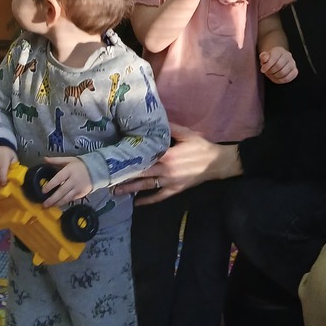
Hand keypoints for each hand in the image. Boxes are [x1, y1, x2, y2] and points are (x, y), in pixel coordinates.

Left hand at [41, 156, 92, 205]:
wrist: (97, 170)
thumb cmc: (80, 165)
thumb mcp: (69, 160)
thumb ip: (56, 160)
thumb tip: (44, 159)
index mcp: (70, 170)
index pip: (59, 179)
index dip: (50, 185)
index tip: (43, 191)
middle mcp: (74, 180)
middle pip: (62, 191)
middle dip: (52, 199)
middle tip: (44, 204)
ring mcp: (78, 189)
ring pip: (66, 198)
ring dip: (57, 203)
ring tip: (49, 207)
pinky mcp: (81, 194)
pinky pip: (71, 200)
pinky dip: (64, 202)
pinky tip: (57, 204)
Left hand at [113, 125, 239, 205]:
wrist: (216, 163)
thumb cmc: (200, 147)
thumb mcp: (186, 134)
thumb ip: (170, 128)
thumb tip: (153, 122)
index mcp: (166, 155)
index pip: (143, 158)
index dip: (129, 160)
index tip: (115, 161)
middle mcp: (165, 170)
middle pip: (141, 174)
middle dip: (125, 177)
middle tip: (108, 179)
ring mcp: (170, 182)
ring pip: (147, 187)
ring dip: (131, 189)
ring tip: (116, 192)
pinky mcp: (175, 190)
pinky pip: (159, 196)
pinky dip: (148, 201)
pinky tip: (137, 203)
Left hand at [260, 46, 297, 83]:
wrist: (277, 60)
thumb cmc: (270, 59)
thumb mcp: (264, 56)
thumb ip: (263, 57)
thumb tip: (265, 59)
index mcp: (279, 50)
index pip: (274, 58)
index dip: (267, 65)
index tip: (263, 70)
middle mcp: (288, 55)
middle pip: (279, 65)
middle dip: (271, 71)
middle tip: (268, 72)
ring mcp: (292, 63)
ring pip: (283, 72)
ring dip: (275, 76)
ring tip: (272, 74)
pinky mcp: (295, 71)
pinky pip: (288, 78)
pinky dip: (281, 80)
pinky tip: (277, 78)